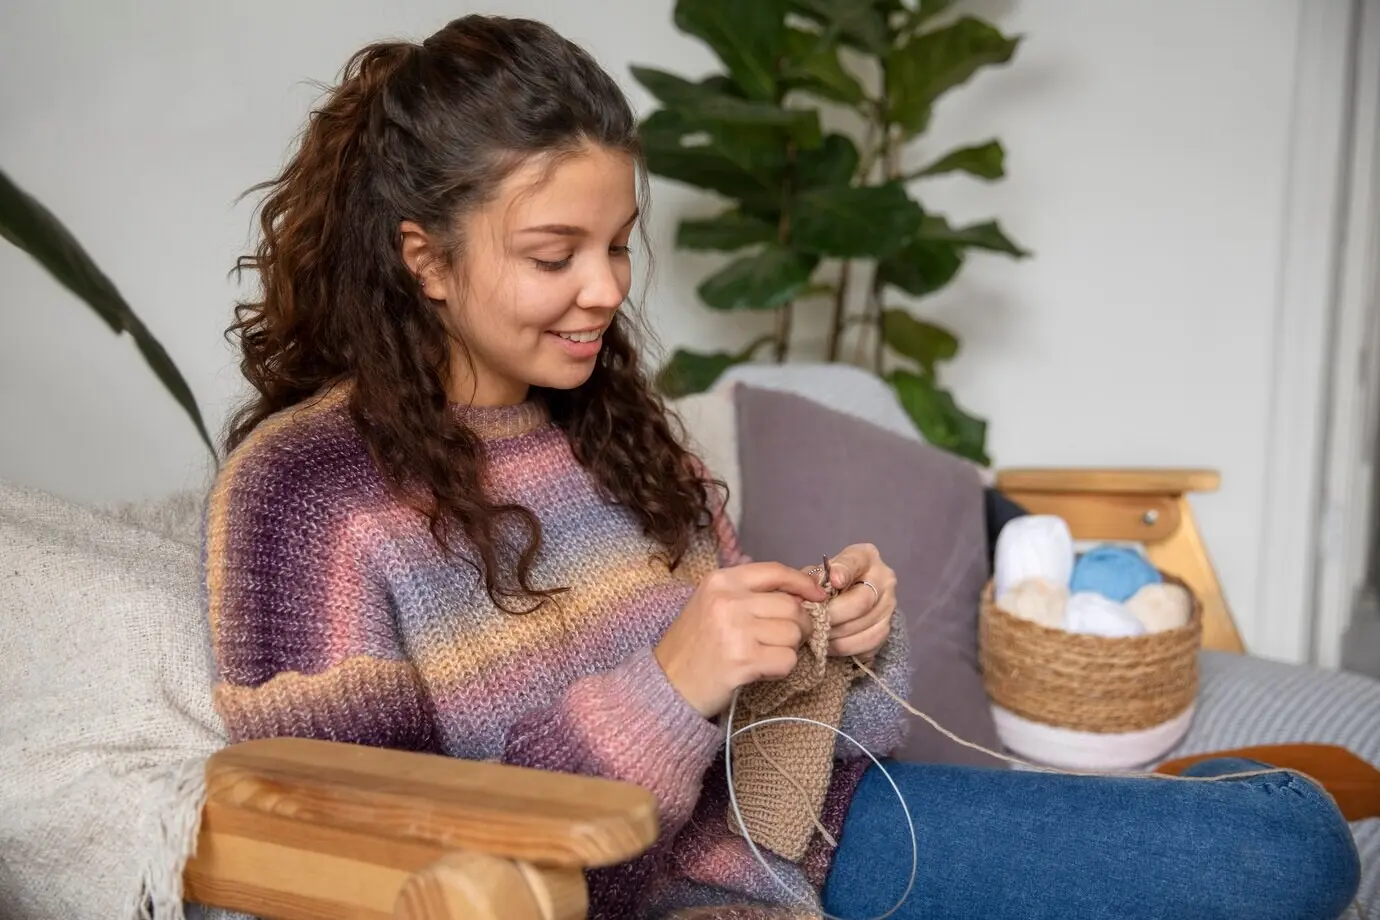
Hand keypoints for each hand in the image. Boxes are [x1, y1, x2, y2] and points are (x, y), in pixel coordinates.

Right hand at [655, 562, 828, 717]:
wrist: (666, 684)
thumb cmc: (693, 646)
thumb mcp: (712, 604)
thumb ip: (748, 594)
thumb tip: (799, 595)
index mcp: (720, 581)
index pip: (775, 571)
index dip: (803, 583)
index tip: (817, 596)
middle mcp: (728, 600)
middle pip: (791, 606)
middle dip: (800, 625)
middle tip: (787, 639)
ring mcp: (736, 630)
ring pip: (793, 634)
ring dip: (788, 648)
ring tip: (765, 655)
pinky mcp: (744, 660)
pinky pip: (786, 660)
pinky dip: (781, 668)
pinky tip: (761, 670)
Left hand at [814, 543, 896, 658]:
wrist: (850, 597)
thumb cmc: (830, 581)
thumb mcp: (820, 572)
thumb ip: (812, 579)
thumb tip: (804, 596)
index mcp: (865, 557)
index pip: (855, 562)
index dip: (844, 572)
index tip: (833, 581)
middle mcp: (884, 579)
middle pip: (861, 601)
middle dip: (833, 614)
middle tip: (813, 621)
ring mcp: (889, 605)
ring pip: (864, 626)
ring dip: (836, 635)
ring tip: (817, 635)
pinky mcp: (887, 628)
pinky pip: (867, 643)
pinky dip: (846, 647)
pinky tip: (830, 645)